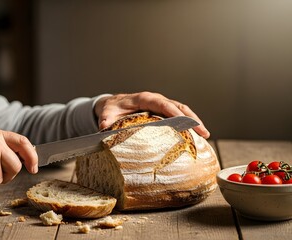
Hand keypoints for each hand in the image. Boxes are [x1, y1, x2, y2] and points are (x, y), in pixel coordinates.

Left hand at [94, 92, 209, 138]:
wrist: (112, 104)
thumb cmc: (111, 109)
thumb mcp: (107, 114)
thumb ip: (106, 120)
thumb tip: (104, 126)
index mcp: (143, 99)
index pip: (162, 104)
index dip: (174, 113)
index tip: (185, 123)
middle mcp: (155, 99)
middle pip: (177, 106)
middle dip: (191, 118)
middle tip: (203, 132)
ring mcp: (161, 104)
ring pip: (181, 109)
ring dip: (194, 121)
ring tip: (205, 135)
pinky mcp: (163, 111)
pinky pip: (179, 114)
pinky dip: (188, 123)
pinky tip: (195, 135)